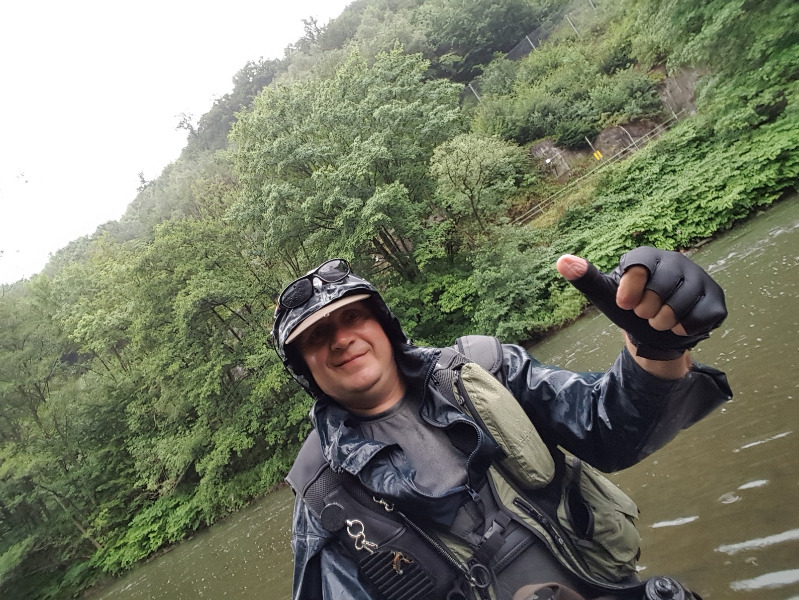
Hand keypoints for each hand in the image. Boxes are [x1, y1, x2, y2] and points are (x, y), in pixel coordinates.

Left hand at [557, 247, 726, 360]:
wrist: (654, 335)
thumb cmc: (628, 309)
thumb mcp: (604, 296)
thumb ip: (585, 278)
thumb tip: (562, 261)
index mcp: (647, 256)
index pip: (639, 267)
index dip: (630, 291)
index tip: (625, 304)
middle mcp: (677, 259)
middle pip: (661, 287)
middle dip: (648, 310)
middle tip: (645, 314)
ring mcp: (700, 277)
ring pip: (682, 303)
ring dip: (665, 321)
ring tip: (661, 320)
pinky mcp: (716, 297)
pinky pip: (701, 316)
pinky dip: (685, 328)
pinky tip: (680, 325)